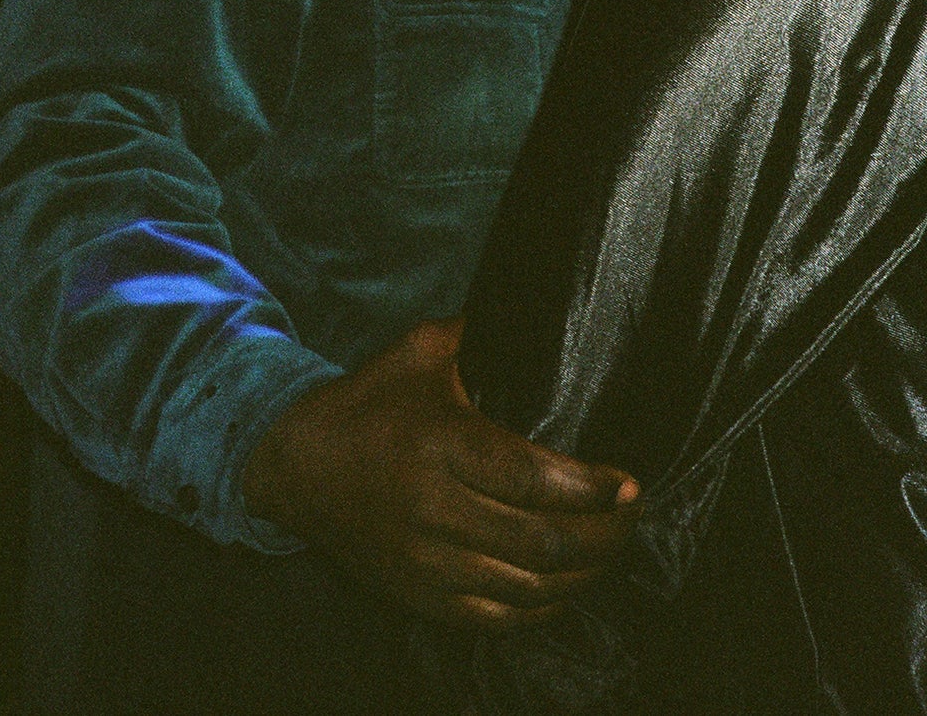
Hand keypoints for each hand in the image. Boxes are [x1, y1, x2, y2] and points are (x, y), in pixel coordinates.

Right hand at [241, 318, 640, 628]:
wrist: (294, 467)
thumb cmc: (368, 402)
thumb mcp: (418, 352)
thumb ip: (478, 331)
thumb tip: (539, 305)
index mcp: (440, 446)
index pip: (530, 479)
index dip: (589, 488)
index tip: (630, 483)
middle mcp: (434, 511)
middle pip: (539, 543)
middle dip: (601, 535)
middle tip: (632, 515)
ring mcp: (425, 563)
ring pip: (525, 588)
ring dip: (582, 575)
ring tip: (612, 548)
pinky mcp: (418, 597)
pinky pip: (494, 620)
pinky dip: (541, 610)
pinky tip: (568, 587)